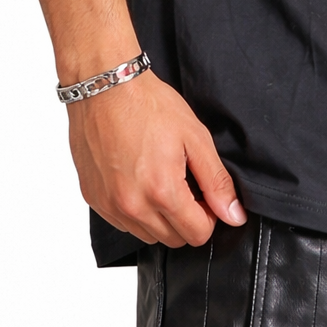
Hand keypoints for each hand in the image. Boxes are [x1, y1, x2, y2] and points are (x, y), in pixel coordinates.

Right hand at [67, 71, 246, 247]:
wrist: (104, 86)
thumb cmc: (148, 105)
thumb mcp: (195, 137)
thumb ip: (217, 181)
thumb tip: (234, 215)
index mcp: (162, 191)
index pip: (197, 235)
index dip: (208, 216)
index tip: (204, 194)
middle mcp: (132, 206)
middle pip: (172, 239)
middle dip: (185, 217)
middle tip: (184, 182)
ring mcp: (109, 205)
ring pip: (146, 235)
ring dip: (159, 217)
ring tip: (159, 177)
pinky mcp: (92, 199)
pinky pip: (122, 223)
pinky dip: (134, 210)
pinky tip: (137, 179)